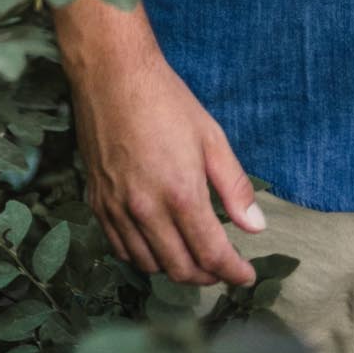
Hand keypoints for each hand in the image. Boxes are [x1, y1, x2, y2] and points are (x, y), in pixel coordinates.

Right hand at [58, 1, 263, 285]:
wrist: (112, 75)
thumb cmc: (167, 100)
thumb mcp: (211, 137)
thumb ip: (234, 186)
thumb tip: (256, 227)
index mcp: (180, 193)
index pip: (211, 254)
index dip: (232, 272)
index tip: (246, 276)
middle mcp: (146, 210)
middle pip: (180, 268)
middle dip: (207, 276)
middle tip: (222, 268)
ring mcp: (117, 210)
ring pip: (149, 265)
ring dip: (175, 269)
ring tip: (193, 257)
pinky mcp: (97, 204)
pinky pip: (121, 249)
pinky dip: (143, 257)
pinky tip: (157, 244)